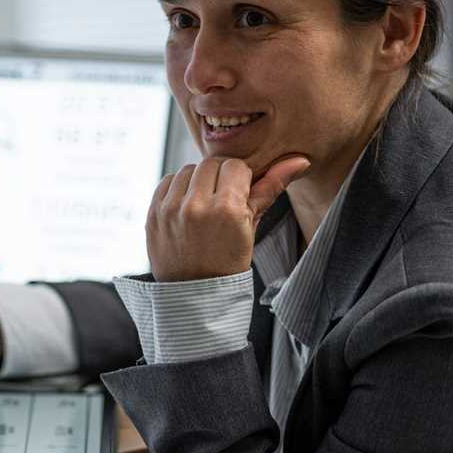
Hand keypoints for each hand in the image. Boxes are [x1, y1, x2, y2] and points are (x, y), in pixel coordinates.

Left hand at [147, 154, 309, 281]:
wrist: (195, 291)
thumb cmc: (228, 260)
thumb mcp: (252, 226)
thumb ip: (271, 189)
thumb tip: (299, 161)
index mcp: (227, 210)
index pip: (235, 166)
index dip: (241, 178)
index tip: (240, 193)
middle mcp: (197, 206)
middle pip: (211, 164)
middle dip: (220, 176)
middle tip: (223, 198)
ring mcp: (171, 210)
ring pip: (188, 169)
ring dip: (198, 180)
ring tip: (205, 203)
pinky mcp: (152, 213)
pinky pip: (167, 181)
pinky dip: (178, 188)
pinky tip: (187, 206)